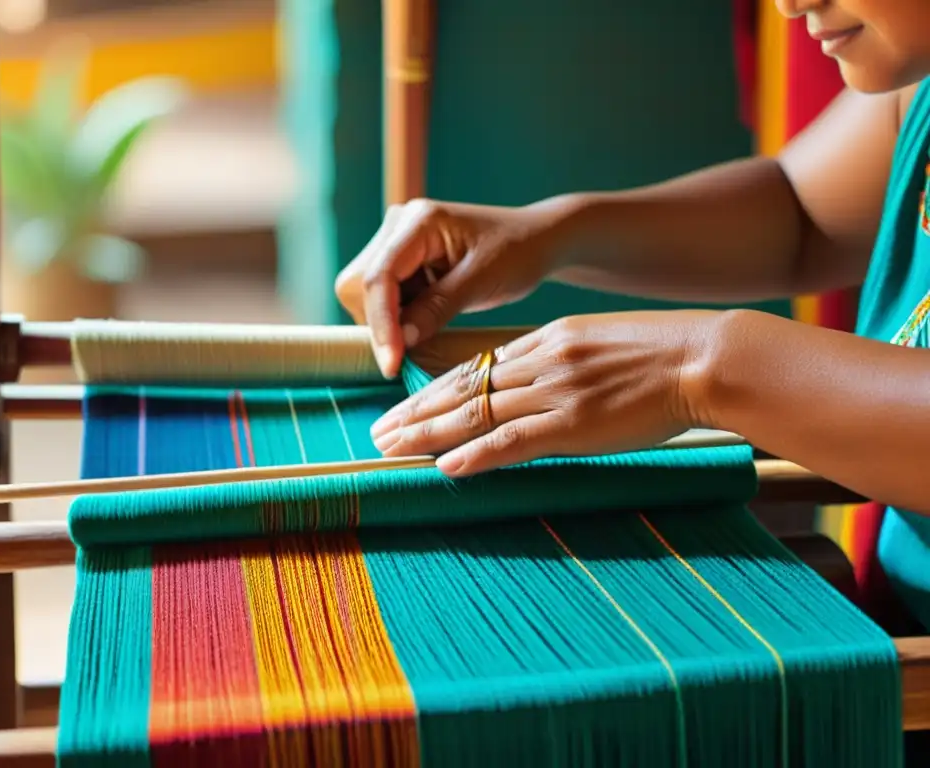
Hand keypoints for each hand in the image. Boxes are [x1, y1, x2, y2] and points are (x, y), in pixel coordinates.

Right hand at [334, 198, 560, 377]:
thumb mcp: (482, 283)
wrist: (534, 240)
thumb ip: (438, 308)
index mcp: (419, 221)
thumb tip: (401, 341)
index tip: (392, 364)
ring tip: (433, 318)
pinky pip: (380, 296)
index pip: (379, 277)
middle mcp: (397, 224)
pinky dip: (398, 315)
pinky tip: (429, 313)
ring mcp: (394, 240)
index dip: (382, 324)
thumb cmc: (517, 253)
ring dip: (390, 320)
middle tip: (413, 348)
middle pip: (360, 285)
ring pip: (364, 294)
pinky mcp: (398, 258)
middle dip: (381, 323)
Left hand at [369, 311, 716, 475]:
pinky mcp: (575, 423)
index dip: (435, 393)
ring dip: (427, 435)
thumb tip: (533, 389)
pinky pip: (515, 441)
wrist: (705, 357)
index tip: (406, 408)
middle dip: (415, 414)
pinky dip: (478, 454)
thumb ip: (562, 364)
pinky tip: (446, 466)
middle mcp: (541, 362)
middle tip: (378, 433)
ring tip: (391, 451)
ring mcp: (556, 392)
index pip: (476, 370)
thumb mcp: (601, 345)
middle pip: (463, 391)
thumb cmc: (664, 355)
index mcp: (547, 341)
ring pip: (477, 414)